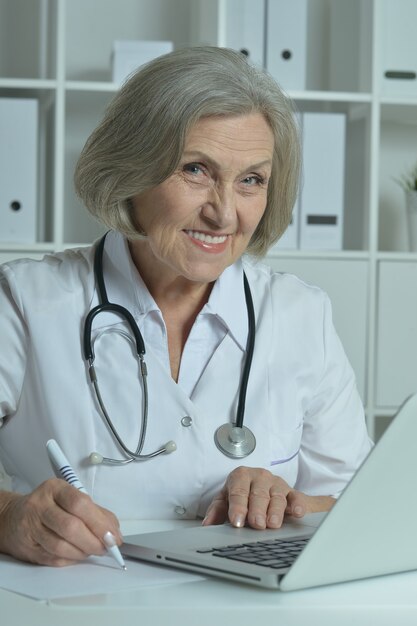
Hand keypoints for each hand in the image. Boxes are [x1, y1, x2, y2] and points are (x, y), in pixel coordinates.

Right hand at [0, 479, 121, 565]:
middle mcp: (40, 505)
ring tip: (93, 551)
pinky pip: (54, 558)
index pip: (80, 503)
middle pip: (71, 527)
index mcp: (55, 488)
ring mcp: (31, 527)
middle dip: (94, 541)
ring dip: (83, 552)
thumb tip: (115, 532)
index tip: (113, 536)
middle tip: (106, 548)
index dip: (99, 522)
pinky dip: (72, 560)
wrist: (12, 518)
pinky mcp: (28, 548)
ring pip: (61, 546)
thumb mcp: (69, 499)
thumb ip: (95, 512)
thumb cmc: (49, 507)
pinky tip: (78, 555)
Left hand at [202, 466, 334, 529]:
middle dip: (257, 509)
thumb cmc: (244, 495)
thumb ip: (218, 510)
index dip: (237, 506)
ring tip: (272, 524)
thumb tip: (207, 525)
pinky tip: (298, 512)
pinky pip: (296, 498)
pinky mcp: (292, 492)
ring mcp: (277, 484)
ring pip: (277, 497)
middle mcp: (259, 477)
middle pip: (258, 494)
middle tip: (256, 524)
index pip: (238, 491)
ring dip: (275, 511)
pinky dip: (297, 505)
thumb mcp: (227, 500)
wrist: (268, 490)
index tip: (237, 521)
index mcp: (241, 476)